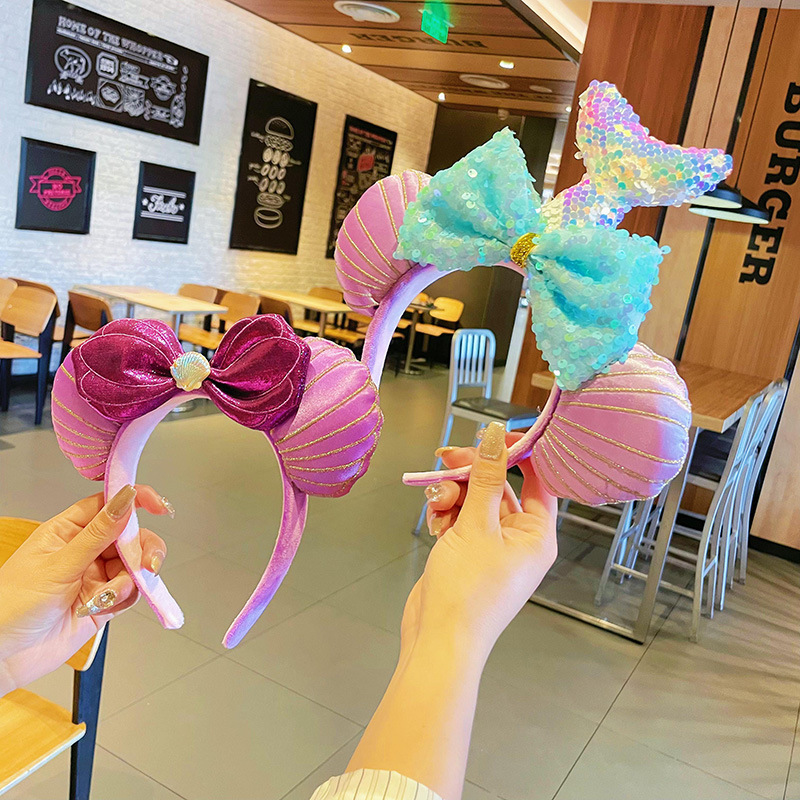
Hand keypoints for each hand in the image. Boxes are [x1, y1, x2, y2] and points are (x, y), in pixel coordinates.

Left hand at [0, 484, 171, 693]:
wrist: (3, 657)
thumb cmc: (11, 606)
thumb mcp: (58, 564)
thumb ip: (98, 534)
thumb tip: (125, 500)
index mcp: (66, 532)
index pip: (107, 505)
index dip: (133, 500)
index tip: (158, 505)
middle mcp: (83, 552)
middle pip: (129, 536)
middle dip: (142, 547)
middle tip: (147, 562)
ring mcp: (94, 577)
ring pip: (133, 565)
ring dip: (133, 577)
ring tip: (116, 592)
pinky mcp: (103, 603)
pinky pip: (130, 592)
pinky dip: (127, 596)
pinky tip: (108, 604)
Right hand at [401, 421, 556, 660]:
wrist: (437, 639)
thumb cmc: (467, 590)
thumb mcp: (477, 526)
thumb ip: (485, 477)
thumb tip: (496, 436)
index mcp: (537, 535)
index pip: (540, 480)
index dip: (521, 453)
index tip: (495, 436)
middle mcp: (519, 538)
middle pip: (499, 486)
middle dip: (471, 473)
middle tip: (447, 458)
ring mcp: (492, 546)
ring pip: (474, 499)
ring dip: (452, 494)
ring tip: (437, 504)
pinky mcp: (467, 551)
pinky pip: (459, 517)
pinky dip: (445, 513)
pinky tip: (434, 521)